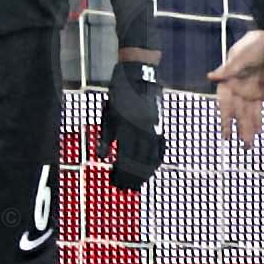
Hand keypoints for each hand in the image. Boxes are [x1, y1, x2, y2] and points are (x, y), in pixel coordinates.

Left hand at [99, 60, 166, 191]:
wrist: (139, 75)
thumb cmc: (119, 94)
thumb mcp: (107, 114)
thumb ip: (105, 137)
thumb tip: (102, 157)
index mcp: (126, 128)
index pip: (124, 160)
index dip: (120, 174)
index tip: (114, 182)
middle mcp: (142, 131)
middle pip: (139, 163)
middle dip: (132, 178)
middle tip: (125, 188)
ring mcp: (153, 128)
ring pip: (152, 158)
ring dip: (145, 173)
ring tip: (138, 183)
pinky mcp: (160, 124)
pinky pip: (160, 147)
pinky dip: (156, 159)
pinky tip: (152, 167)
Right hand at [210, 28, 263, 146]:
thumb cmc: (255, 44)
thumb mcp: (242, 55)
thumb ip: (229, 69)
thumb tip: (211, 77)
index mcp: (229, 80)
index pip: (225, 105)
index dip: (226, 120)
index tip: (226, 136)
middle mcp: (237, 88)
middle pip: (238, 113)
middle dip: (240, 129)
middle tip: (243, 147)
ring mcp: (249, 90)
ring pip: (248, 114)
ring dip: (249, 129)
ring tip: (249, 146)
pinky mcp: (261, 90)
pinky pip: (258, 108)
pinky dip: (258, 120)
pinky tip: (258, 132)